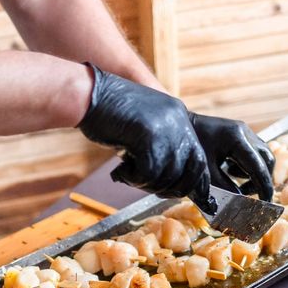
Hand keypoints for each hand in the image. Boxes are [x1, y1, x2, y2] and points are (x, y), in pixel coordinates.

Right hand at [77, 64, 213, 210]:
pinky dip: (134, 179)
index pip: (199, 157)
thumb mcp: (144, 123)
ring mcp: (164, 127)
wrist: (88, 93)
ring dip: (147, 183)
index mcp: (179, 115)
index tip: (183, 194)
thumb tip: (172, 178)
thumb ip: (161, 143)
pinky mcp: (147, 136)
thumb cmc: (109, 111)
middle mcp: (177, 120)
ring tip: (128, 174)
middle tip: (149, 188)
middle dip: (172, 188)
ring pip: (168, 175)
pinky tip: (121, 171)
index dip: (194, 181)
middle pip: (190, 169)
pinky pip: (149, 173)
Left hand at [188, 112, 274, 200]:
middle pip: (266, 159)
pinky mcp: (240, 135)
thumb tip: (241, 201)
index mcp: (236, 138)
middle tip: (249, 195)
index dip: (264, 186)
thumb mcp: (207, 171)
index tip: (266, 202)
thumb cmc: (190, 148)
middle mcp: (244, 132)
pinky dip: (248, 166)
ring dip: (255, 173)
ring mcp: (243, 131)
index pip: (258, 165)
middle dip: (262, 179)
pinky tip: (230, 171)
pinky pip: (253, 153)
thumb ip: (224, 187)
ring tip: (238, 184)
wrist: (180, 127)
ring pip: (262, 156)